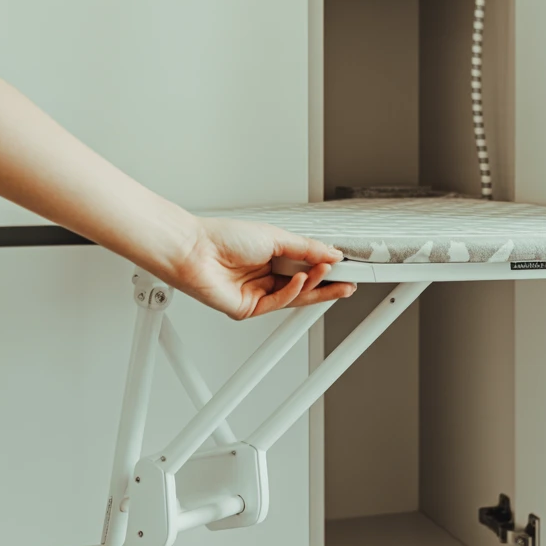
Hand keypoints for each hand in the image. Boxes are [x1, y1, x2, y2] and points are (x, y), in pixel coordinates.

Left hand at [168, 216, 355, 319]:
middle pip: (305, 285)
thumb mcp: (274, 236)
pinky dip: (293, 291)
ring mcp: (259, 294)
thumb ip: (306, 248)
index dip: (326, 267)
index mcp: (272, 257)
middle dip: (328, 283)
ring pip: (296, 296)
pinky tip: (302, 279)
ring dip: (315, 285)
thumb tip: (331, 252)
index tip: (345, 265)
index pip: (306, 266)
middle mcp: (266, 276)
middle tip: (349, 280)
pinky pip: (279, 302)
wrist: (195, 251)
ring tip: (328, 272)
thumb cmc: (224, 238)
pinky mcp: (250, 309)